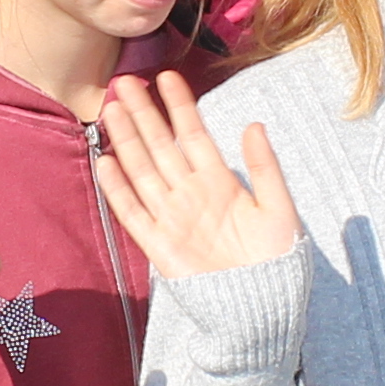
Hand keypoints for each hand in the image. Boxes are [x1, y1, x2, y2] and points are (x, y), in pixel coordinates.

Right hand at [87, 75, 298, 278]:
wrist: (261, 308)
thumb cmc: (276, 260)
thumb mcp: (279, 208)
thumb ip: (265, 167)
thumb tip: (254, 124)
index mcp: (219, 182)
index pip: (194, 134)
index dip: (180, 106)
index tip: (166, 77)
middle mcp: (190, 194)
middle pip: (160, 146)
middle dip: (142, 114)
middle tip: (125, 81)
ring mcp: (172, 217)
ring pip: (142, 170)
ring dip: (126, 141)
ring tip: (111, 109)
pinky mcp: (159, 244)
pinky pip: (133, 212)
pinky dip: (118, 189)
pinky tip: (106, 162)